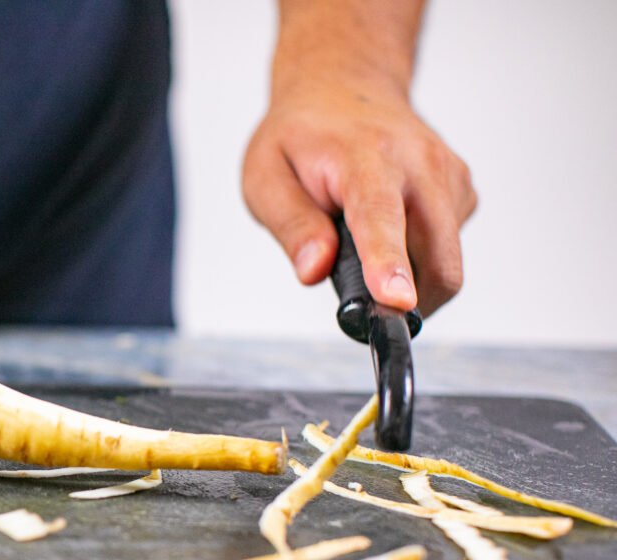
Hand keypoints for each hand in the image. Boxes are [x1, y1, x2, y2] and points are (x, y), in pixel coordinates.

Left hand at [242, 80, 476, 315]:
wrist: (345, 85)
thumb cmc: (302, 136)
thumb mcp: (265, 176)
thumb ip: (290, 225)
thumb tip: (313, 270)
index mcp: (366, 157)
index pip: (381, 218)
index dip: (389, 265)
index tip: (397, 300)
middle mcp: (420, 163)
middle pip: (437, 258)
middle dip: (407, 301)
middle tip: (363, 304)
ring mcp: (449, 176)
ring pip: (447, 262)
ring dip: (410, 279)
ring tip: (364, 248)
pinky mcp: (463, 191)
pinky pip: (448, 249)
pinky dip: (419, 259)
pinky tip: (388, 231)